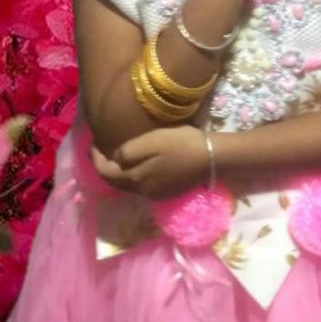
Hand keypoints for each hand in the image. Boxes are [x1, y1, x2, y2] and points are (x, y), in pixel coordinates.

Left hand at [91, 126, 207, 199]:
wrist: (212, 158)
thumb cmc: (182, 144)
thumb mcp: (153, 141)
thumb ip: (129, 151)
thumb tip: (115, 157)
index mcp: (135, 179)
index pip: (105, 172)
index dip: (95, 159)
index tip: (92, 143)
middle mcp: (141, 192)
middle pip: (114, 182)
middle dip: (104, 167)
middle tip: (99, 150)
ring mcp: (154, 195)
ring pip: (128, 186)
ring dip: (118, 173)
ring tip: (115, 157)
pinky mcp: (166, 193)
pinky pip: (141, 187)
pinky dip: (132, 177)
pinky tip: (136, 166)